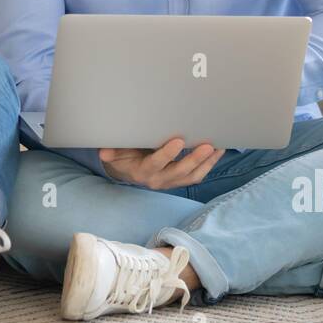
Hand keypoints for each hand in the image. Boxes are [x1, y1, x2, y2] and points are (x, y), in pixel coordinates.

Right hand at [99, 138, 223, 189]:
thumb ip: (112, 151)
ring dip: (206, 163)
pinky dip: (209, 164)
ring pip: (192, 176)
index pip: (156, 164)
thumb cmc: (123, 155)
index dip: (167, 154)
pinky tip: (218, 151)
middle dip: (194, 159)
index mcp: (142, 171)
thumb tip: (103, 151)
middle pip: (179, 172)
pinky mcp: (180, 181)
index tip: (178, 140)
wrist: (127, 171)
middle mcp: (158, 180)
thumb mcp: (115, 153)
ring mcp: (171, 182)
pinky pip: (197, 176)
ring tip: (218, 147)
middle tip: (207, 145)